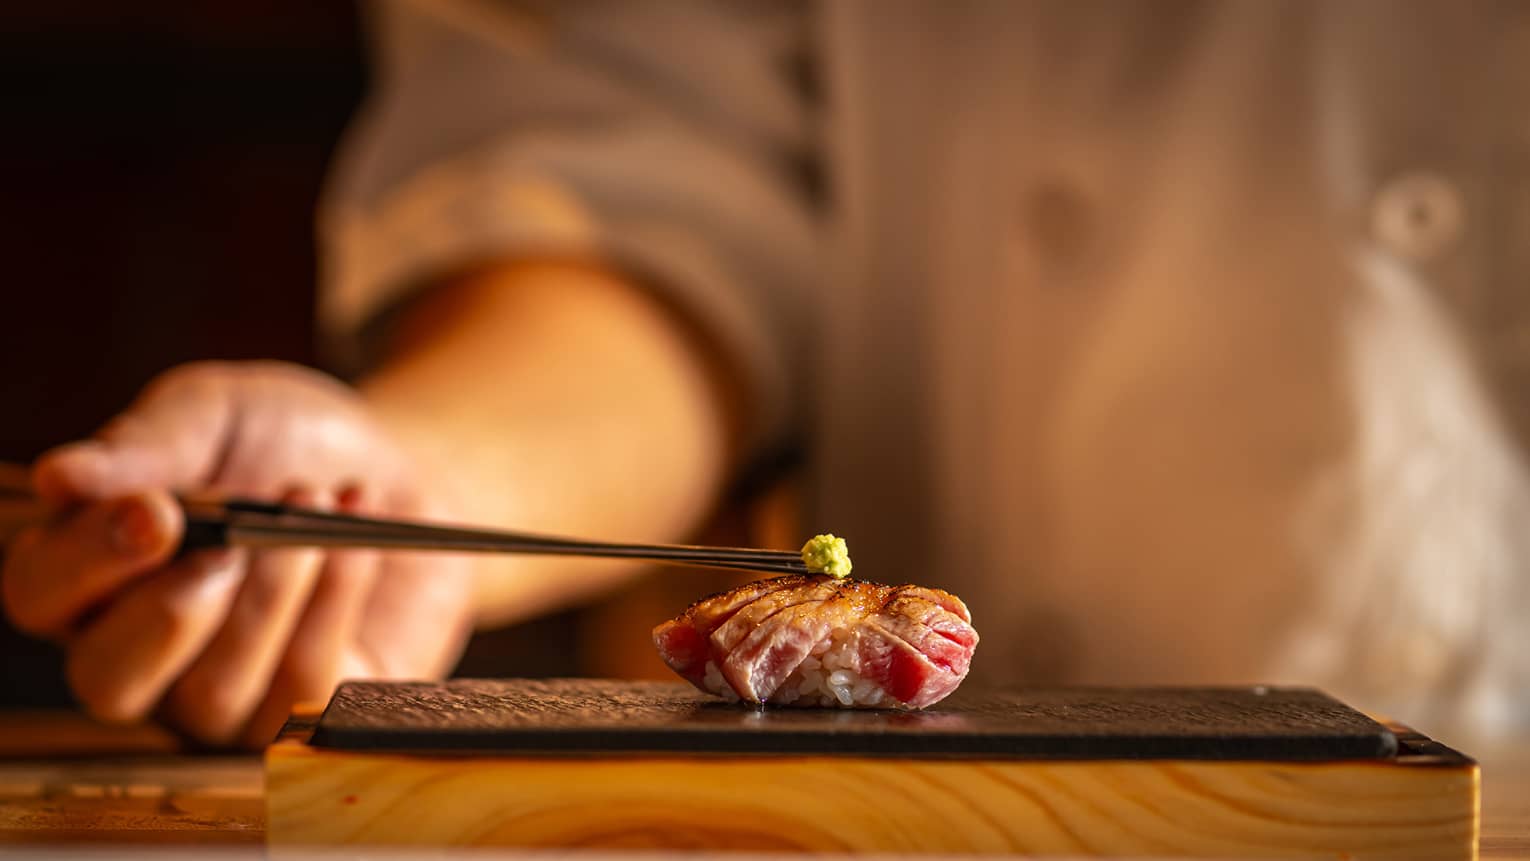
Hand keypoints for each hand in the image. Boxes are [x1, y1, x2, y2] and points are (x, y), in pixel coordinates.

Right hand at [1, 361, 476, 746]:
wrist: (403, 466)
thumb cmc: (289, 441)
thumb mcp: (217, 414)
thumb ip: (148, 443)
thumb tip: (59, 478)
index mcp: (92, 570)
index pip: (42, 595)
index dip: (87, 562)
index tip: (155, 512)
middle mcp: (141, 651)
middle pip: (108, 682)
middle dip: (172, 615)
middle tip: (235, 544)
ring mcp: (221, 697)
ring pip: (215, 693)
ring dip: (272, 594)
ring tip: (314, 506)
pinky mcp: (302, 712)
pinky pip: (301, 690)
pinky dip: (333, 604)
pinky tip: (355, 542)